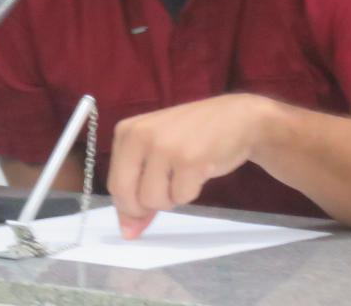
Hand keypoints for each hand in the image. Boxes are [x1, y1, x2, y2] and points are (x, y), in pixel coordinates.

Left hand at [107, 94, 272, 238]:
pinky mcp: (189, 160)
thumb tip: (128, 232)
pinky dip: (191, 191)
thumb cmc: (194, 135)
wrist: (236, 118)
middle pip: (127, 196)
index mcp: (127, 131)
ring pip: (153, 200)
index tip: (147, 202)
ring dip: (172, 196)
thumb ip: (138, 188)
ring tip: (185, 172)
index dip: (130, 203)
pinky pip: (181, 198)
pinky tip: (200, 169)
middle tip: (168, 190)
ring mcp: (164, 147)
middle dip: (146, 206)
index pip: (114, 184)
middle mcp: (140, 136)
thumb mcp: (158, 153)